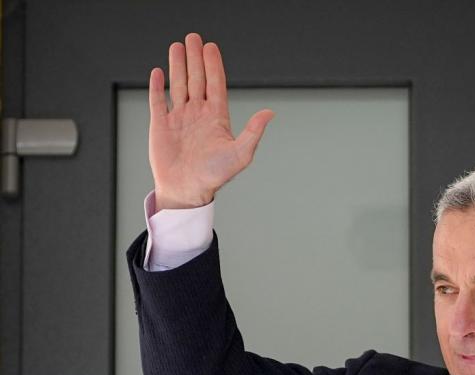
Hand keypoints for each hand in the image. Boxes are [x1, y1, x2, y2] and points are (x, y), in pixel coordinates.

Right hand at [148, 33, 273, 209]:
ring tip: (177, 46)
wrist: (187, 191)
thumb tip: (270, 113)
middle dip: (195, 58)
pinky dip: (157, 86)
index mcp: (216, 118)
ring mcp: (179, 118)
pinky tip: (158, 71)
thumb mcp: (240, 154)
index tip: (211, 47)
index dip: (214, 66)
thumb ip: (253, 132)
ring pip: (178, 85)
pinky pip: (157, 101)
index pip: (215, 84)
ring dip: (178, 65)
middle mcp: (198, 114)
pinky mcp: (160, 125)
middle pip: (197, 79)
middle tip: (194, 37)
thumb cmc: (214, 176)